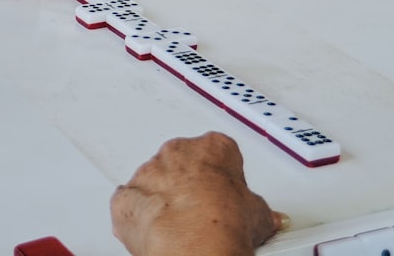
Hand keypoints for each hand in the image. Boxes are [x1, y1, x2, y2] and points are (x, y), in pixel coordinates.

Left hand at [110, 132, 284, 255]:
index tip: (226, 195)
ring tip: (181, 227)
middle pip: (182, 163)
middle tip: (205, 213)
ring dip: (163, 199)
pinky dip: (138, 216)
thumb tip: (267, 218)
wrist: (194, 248)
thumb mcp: (257, 214)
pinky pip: (129, 203)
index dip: (222, 177)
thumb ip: (259, 208)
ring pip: (153, 181)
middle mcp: (177, 153)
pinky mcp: (126, 198)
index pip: (218, 153)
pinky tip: (155, 231)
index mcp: (212, 147)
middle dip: (191, 185)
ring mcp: (149, 173)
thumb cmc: (223, 224)